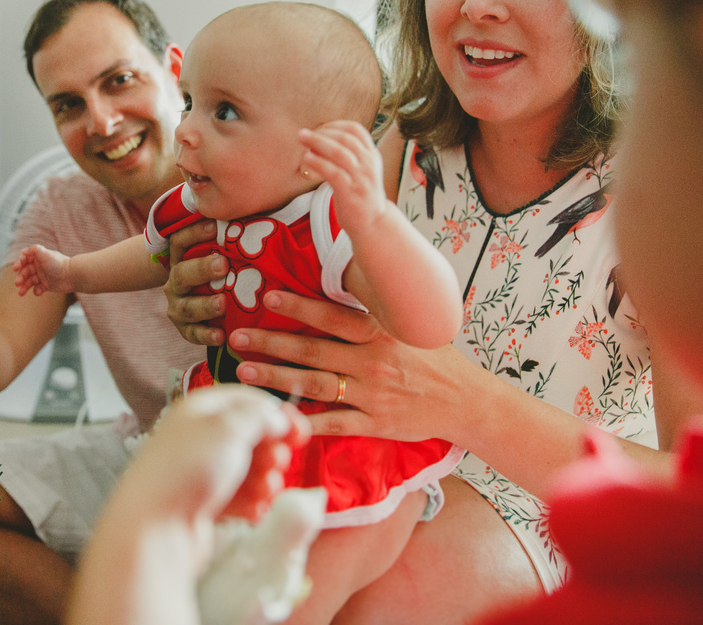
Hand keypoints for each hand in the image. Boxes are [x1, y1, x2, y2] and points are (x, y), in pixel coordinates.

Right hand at [11, 244, 72, 295]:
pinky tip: (39, 291)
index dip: (18, 263)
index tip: (15, 268)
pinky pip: (37, 289)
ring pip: (29, 282)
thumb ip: (35, 249)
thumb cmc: (59, 264)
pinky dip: (36, 291)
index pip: (24, 259)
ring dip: (24, 287)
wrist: (72, 275)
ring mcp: (42, 276)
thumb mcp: (46, 254)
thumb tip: (23, 251)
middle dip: (20, 277)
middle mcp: (39, 266)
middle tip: (17, 283)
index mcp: (38, 257)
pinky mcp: (46, 285)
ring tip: (20, 293)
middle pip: (25, 271)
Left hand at [122, 386, 309, 530]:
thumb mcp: (229, 428)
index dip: (277, 414)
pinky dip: (253, 502)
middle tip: (277, 463)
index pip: (248, 400)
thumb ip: (260, 416)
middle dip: (272, 450)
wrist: (153, 528)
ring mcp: (202, 472)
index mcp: (201, 409)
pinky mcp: (205, 504)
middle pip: (252, 436)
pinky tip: (255, 510)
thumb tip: (277, 418)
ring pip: (249, 469)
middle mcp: (200, 437)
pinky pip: (240, 497)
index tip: (301, 432)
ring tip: (265, 490)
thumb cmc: (188, 468)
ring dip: (266, 478)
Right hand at [163, 219, 227, 345]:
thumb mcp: (221, 251)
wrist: (199, 297)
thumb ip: (231, 236)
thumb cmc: (220, 267)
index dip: (194, 233)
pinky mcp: (185, 328)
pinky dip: (206, 336)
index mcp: (181, 258)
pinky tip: (221, 336)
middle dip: (202, 269)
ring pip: (186, 307)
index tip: (214, 226)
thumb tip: (259, 218)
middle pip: (182, 273)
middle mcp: (176, 281)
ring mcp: (178, 305)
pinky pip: (192, 333)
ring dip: (204, 305)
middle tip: (223, 264)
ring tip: (223, 303)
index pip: (180, 241)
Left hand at [228, 290, 482, 442]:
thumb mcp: (408, 324)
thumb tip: (341, 278)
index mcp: (380, 332)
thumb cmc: (433, 356)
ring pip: (316, 385)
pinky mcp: (375, 423)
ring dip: (277, 378)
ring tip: (245, 372)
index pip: (332, 317)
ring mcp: (373, 394)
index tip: (267, 298)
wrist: (466, 399)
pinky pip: (336, 424)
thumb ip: (373, 308)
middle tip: (236, 338)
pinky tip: (279, 419)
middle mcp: (373, 361)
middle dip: (271, 343)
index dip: (298, 307)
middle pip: (313, 351)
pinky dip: (308, 423)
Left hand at [300, 120, 386, 239]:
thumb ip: (346, 156)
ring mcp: (362, 178)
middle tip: (302, 133)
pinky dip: (319, 163)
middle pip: (345, 139)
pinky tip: (307, 159)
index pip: (356, 130)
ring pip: (340, 153)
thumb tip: (315, 142)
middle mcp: (369, 164)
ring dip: (318, 143)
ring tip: (302, 140)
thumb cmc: (359, 196)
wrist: (373, 224)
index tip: (318, 128)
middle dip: (322, 133)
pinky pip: (334, 173)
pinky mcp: (352, 192)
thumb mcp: (359, 171)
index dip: (335, 125)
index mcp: (372, 155)